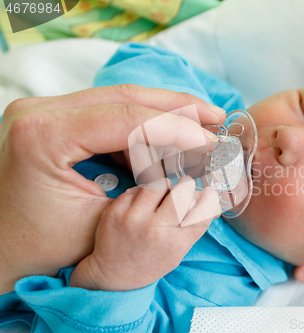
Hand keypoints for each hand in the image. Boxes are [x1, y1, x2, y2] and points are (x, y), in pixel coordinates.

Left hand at [0, 84, 225, 294]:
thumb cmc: (40, 248)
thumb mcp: (104, 223)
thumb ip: (150, 190)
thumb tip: (193, 169)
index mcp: (44, 135)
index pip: (129, 118)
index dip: (180, 129)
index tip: (213, 141)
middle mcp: (38, 111)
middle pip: (126, 97)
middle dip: (178, 108)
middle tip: (216, 117)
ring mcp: (40, 111)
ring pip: (118, 100)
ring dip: (161, 114)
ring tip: (199, 128)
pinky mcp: (48, 119)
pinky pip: (104, 114)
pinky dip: (140, 126)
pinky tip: (165, 140)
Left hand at [70, 176, 219, 290]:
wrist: (113, 274)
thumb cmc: (151, 262)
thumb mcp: (177, 252)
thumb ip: (192, 227)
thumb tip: (206, 197)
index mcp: (176, 244)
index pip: (203, 213)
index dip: (210, 199)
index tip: (209, 192)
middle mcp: (156, 231)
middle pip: (182, 193)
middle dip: (186, 186)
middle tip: (184, 186)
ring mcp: (133, 219)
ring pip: (158, 184)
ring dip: (164, 186)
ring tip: (163, 193)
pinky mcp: (115, 211)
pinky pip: (137, 189)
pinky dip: (143, 192)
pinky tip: (142, 202)